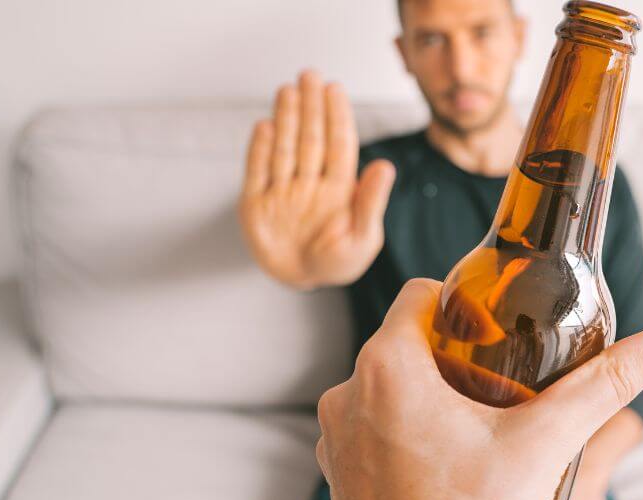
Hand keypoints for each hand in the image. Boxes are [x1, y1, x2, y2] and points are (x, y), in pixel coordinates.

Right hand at [239, 69, 395, 288]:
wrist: (301, 280)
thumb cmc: (338, 262)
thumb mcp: (362, 238)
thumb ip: (370, 202)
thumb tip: (386, 167)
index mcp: (339, 188)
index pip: (338, 145)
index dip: (336, 116)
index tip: (334, 89)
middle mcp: (310, 182)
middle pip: (310, 138)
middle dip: (310, 107)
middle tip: (309, 75)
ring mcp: (283, 190)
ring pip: (285, 148)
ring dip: (287, 119)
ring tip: (288, 90)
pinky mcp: (257, 203)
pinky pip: (258, 171)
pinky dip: (260, 150)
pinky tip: (266, 126)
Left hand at [319, 278, 642, 499]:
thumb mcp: (546, 445)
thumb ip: (604, 386)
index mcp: (386, 367)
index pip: (420, 295)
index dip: (464, 306)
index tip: (499, 334)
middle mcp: (348, 394)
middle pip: (408, 344)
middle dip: (456, 357)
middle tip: (504, 385)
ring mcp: (337, 438)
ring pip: (390, 390)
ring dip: (431, 399)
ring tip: (482, 430)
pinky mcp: (341, 476)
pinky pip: (377, 433)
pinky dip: (410, 438)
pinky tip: (451, 468)